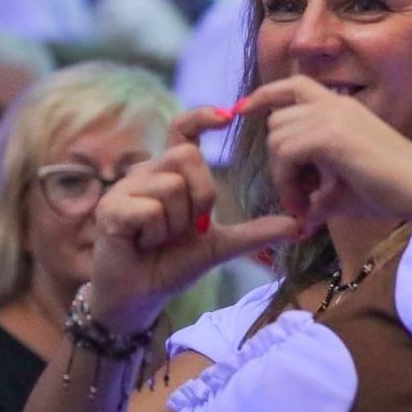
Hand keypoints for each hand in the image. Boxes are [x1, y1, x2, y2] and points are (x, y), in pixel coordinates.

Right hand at [88, 105, 296, 333]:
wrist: (140, 296)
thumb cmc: (173, 264)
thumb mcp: (221, 245)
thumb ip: (256, 232)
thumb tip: (300, 226)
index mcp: (170, 173)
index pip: (183, 129)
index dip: (203, 115)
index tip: (229, 115)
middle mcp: (146, 173)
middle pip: (186, 156)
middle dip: (202, 195)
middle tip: (192, 227)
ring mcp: (125, 189)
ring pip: (170, 185)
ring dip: (177, 222)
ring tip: (163, 240)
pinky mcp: (111, 210)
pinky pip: (149, 209)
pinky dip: (156, 233)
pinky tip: (144, 245)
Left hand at [243, 76, 411, 232]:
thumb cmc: (392, 191)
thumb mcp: (345, 187)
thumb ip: (318, 193)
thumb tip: (302, 216)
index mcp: (341, 107)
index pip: (293, 85)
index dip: (264, 96)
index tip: (242, 110)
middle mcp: (335, 105)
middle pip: (277, 120)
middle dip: (277, 160)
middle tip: (297, 196)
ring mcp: (333, 117)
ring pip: (278, 138)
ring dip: (282, 175)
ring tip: (304, 203)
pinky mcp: (331, 136)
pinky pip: (287, 153)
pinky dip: (288, 181)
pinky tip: (308, 203)